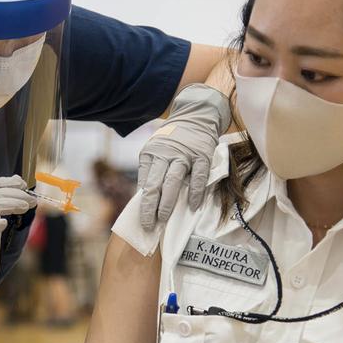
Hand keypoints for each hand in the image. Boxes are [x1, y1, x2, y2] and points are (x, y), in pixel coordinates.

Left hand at [138, 84, 230, 229]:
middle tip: (148, 226)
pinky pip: (197, 177)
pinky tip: (192, 206)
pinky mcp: (202, 156)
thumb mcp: (157, 151)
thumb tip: (144, 200)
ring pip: (172, 182)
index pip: (144, 182)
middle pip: (154, 184)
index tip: (141, 221)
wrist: (196, 116)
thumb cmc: (174, 140)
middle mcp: (165, 154)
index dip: (142, 203)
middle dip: (150, 207)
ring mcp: (184, 155)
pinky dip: (195, 193)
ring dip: (167, 203)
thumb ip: (151, 172)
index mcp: (150, 154)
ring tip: (163, 219)